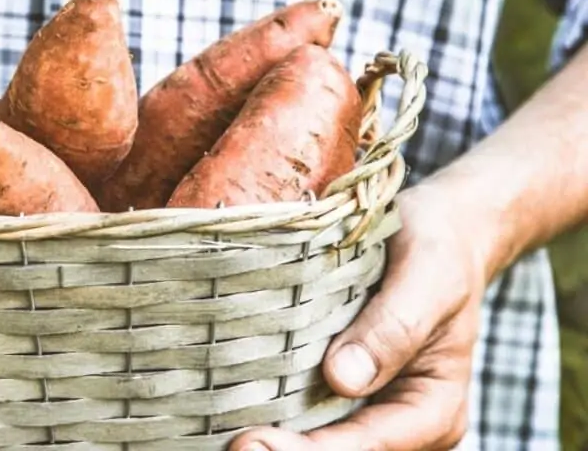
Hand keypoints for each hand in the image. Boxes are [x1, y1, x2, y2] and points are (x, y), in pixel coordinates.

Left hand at [230, 184, 488, 450]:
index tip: (257, 442)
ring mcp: (367, 410)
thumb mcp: (428, 277)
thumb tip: (342, 378)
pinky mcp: (338, 391)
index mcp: (433, 408)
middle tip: (235, 445)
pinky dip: (270, 413)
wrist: (439, 234)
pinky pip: (303, 414)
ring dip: (275, 441)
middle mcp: (401, 422)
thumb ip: (395, 326)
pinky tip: (228, 409)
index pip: (371, 445)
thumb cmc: (439, 251)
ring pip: (317, 440)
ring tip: (225, 435)